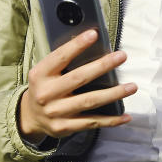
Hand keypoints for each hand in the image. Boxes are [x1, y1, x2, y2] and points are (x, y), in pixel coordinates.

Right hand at [18, 29, 136, 141]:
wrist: (29, 117)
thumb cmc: (44, 87)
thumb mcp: (45, 72)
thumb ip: (62, 61)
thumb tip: (90, 42)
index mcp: (40, 75)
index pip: (60, 57)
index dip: (77, 45)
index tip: (94, 34)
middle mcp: (46, 94)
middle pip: (79, 78)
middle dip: (103, 66)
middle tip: (121, 56)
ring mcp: (56, 112)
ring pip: (90, 101)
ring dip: (113, 94)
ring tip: (131, 86)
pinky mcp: (64, 127)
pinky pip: (92, 122)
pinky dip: (111, 120)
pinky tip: (125, 116)